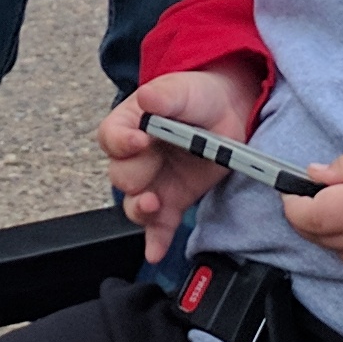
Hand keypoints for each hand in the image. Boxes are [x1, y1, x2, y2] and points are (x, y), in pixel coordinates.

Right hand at [102, 66, 255, 260]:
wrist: (231, 110)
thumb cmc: (197, 96)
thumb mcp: (181, 89)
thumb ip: (164, 95)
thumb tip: (147, 98)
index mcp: (130, 125)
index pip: (111, 138)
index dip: (122, 142)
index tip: (140, 140)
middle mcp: (136, 157)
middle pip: (121, 176)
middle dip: (137, 173)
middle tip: (157, 159)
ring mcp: (154, 182)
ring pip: (134, 205)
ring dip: (141, 209)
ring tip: (153, 204)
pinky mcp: (174, 201)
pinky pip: (160, 226)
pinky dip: (157, 241)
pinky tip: (156, 251)